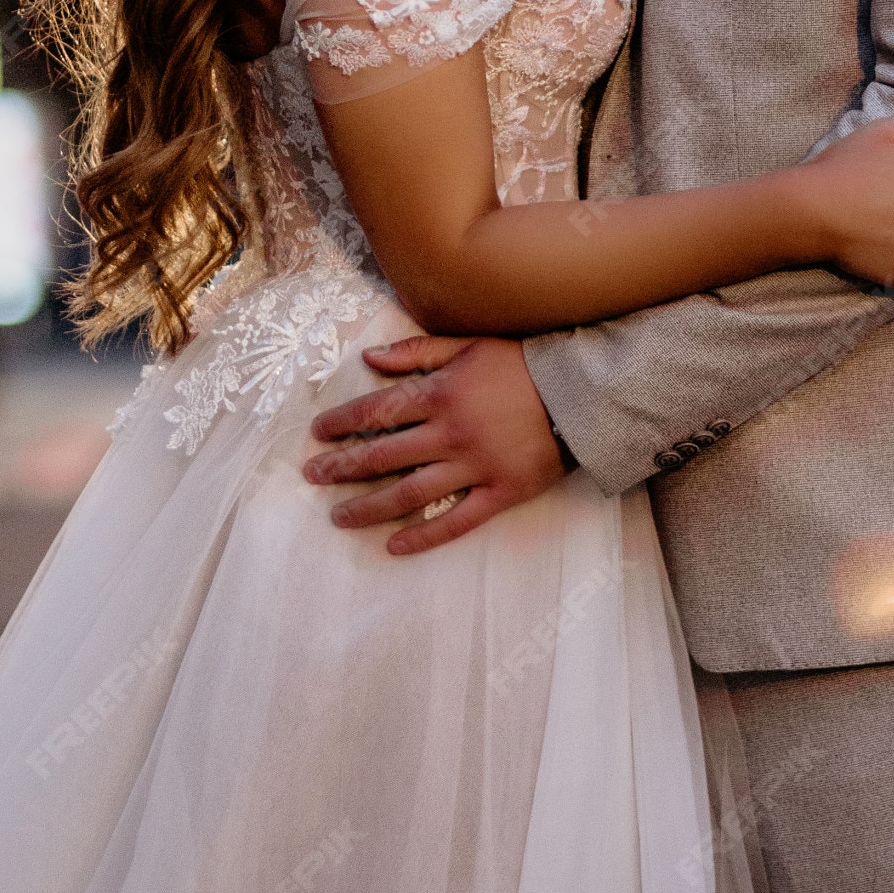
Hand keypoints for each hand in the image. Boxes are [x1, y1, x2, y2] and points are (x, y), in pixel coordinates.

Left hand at [303, 334, 566, 555]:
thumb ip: (417, 352)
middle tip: (313, 476)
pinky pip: (455, 521)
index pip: (378, 411)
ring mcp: (475, 467)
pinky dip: (424, 536)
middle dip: (343, 467)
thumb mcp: (469, 346)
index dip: (343, 422)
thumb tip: (369, 357)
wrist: (581, 393)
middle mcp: (451, 433)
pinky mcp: (500, 493)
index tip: (316, 433)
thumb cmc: (523, 365)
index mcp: (441, 394)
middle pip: (383, 455)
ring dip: (369, 507)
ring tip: (338, 517)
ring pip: (410, 493)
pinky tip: (394, 546)